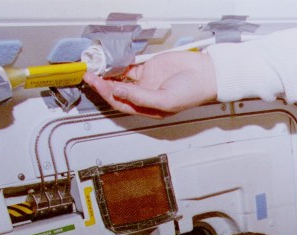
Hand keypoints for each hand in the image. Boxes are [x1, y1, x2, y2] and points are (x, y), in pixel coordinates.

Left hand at [82, 50, 217, 116]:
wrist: (206, 74)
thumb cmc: (193, 93)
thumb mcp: (165, 100)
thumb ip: (140, 97)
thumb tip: (118, 91)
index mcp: (148, 110)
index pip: (120, 103)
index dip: (106, 94)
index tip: (96, 84)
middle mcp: (145, 97)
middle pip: (117, 92)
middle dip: (102, 85)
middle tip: (89, 75)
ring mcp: (147, 83)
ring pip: (121, 80)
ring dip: (109, 75)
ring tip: (96, 68)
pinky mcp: (150, 69)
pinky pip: (130, 68)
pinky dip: (120, 65)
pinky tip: (112, 62)